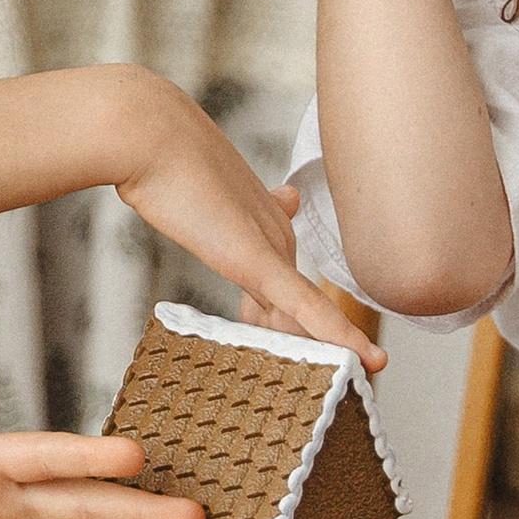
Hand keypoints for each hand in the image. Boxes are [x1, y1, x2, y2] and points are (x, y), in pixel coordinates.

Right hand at [110, 75, 383, 367]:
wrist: (149, 136)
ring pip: (304, 315)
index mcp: (262, 217)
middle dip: (304, 347)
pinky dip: (341, 336)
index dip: (285, 319)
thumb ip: (224, 207)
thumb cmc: (160, 159)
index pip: (284, 282)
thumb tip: (259, 200)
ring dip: (323, 351)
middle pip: (294, 307)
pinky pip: (309, 308)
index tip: (286, 342)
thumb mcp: (198, 187)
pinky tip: (369, 361)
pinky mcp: (260, 260)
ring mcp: (272, 245)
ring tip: (351, 379)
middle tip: (328, 381)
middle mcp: (277, 230)